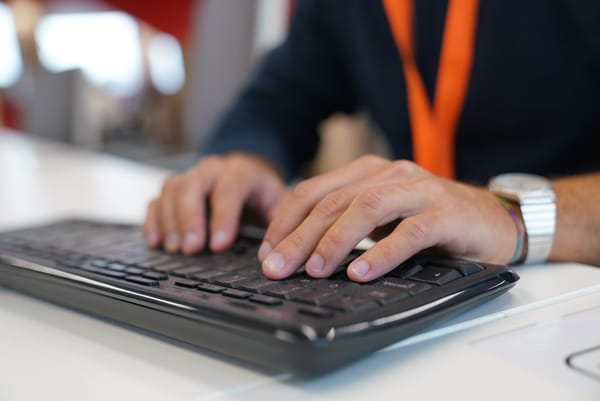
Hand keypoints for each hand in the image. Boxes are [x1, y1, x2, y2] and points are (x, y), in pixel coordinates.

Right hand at [144, 153, 285, 253]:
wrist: (249, 175)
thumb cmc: (263, 195)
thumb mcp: (280, 205)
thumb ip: (279, 224)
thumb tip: (273, 253)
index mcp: (241, 172)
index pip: (229, 189)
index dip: (223, 217)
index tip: (219, 245)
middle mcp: (212, 170)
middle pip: (192, 185)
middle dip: (190, 219)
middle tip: (191, 248)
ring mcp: (191, 177)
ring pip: (171, 190)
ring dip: (170, 221)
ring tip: (174, 249)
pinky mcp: (174, 191)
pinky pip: (157, 199)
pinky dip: (153, 221)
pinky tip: (156, 242)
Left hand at [258, 155, 516, 281]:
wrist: (494, 220)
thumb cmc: (430, 223)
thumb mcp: (382, 220)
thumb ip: (348, 225)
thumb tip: (300, 253)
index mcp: (369, 172)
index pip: (315, 190)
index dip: (286, 220)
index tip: (267, 251)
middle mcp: (391, 174)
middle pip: (334, 201)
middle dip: (300, 235)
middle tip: (276, 267)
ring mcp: (420, 190)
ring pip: (367, 207)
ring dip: (336, 239)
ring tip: (313, 270)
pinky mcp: (446, 214)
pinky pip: (410, 232)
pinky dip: (382, 253)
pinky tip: (360, 272)